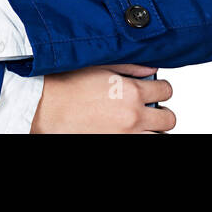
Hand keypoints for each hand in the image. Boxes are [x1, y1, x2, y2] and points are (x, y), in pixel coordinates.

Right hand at [31, 63, 174, 133]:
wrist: (43, 107)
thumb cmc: (65, 85)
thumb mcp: (100, 66)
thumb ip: (129, 67)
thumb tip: (150, 70)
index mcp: (131, 92)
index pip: (166, 90)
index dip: (162, 87)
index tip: (155, 88)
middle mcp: (133, 117)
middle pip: (168, 119)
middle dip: (162, 112)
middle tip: (150, 108)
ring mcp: (125, 136)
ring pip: (158, 138)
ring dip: (152, 129)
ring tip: (139, 123)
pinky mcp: (115, 145)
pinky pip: (139, 145)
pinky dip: (137, 137)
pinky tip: (127, 131)